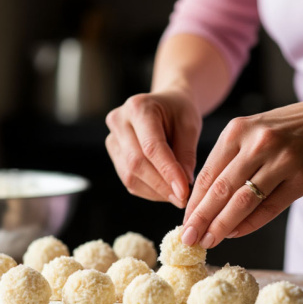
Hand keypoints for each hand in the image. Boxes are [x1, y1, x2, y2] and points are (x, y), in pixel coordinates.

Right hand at [105, 90, 201, 207]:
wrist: (165, 104)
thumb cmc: (179, 112)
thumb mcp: (190, 125)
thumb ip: (186, 154)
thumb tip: (183, 187)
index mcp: (138, 107)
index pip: (151, 146)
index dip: (167, 172)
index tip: (184, 191)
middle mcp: (119, 121)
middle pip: (136, 163)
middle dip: (161, 185)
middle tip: (183, 199)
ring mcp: (112, 138)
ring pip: (130, 175)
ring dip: (155, 191)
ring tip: (177, 195)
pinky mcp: (114, 154)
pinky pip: (129, 180)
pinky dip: (149, 190)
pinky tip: (165, 190)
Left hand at [181, 99, 302, 247]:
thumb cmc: (288, 129)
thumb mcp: (253, 131)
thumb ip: (230, 160)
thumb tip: (204, 202)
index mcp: (238, 130)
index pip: (208, 173)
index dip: (194, 202)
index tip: (185, 222)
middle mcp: (258, 143)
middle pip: (221, 189)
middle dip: (202, 218)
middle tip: (189, 239)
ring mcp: (282, 160)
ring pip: (243, 201)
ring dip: (222, 225)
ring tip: (209, 241)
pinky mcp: (302, 178)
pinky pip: (269, 207)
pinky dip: (249, 224)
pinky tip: (235, 233)